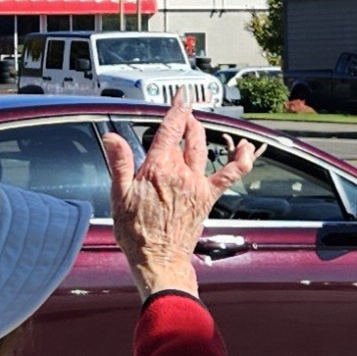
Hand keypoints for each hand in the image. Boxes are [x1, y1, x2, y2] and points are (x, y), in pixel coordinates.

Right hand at [99, 96, 253, 299]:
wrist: (159, 259)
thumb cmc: (136, 233)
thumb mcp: (118, 196)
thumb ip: (119, 163)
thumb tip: (111, 137)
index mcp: (157, 169)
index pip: (170, 129)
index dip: (177, 108)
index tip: (181, 95)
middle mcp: (180, 173)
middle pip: (188, 136)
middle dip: (186, 120)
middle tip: (182, 112)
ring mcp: (197, 184)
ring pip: (203, 148)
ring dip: (200, 133)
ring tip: (195, 124)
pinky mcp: (208, 196)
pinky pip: (231, 173)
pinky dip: (241, 159)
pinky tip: (245, 147)